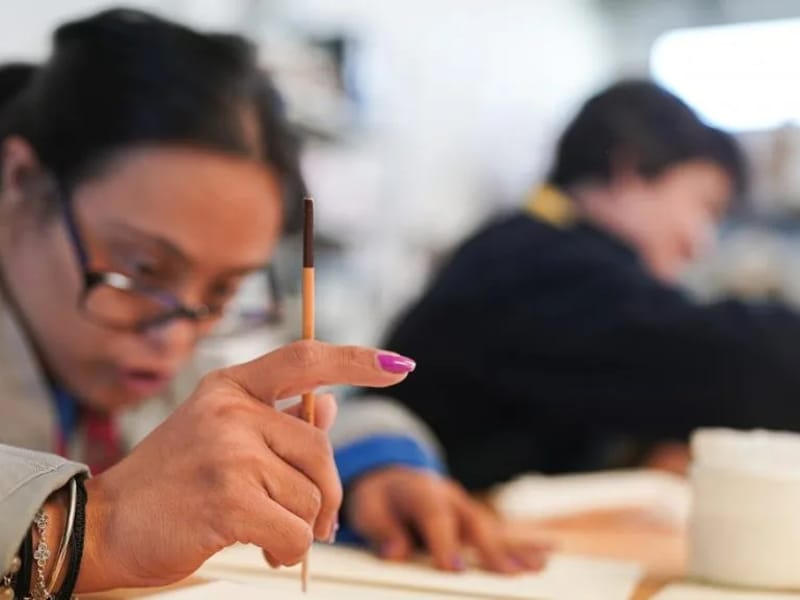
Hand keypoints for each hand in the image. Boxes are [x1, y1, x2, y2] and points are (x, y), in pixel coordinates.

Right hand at [76, 341, 414, 591]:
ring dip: (301, 527)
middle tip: (313, 521)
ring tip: (265, 532)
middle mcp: (230, 410)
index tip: (398, 365)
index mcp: (230, 387)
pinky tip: (264, 549)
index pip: (305, 359)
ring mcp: (228, 451)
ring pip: (311, 496)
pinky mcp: (228, 498)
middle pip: (321, 449)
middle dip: (325, 494)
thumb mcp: (220, 434)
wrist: (105, 525)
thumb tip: (329, 403)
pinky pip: (295, 530)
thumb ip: (277, 418)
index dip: (356, 361)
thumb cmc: (171, 482)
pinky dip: (289, 550)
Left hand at [347, 467, 549, 572]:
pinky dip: (521, 545)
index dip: (445, 542)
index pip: (436, 516)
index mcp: (422, 491)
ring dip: (514, 549)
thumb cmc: (379, 499)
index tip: (454, 568)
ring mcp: (466, 508)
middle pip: (473, 524)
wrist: (391, 477)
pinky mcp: (474, 520)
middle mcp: (450, 497)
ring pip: (492, 529)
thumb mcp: (367, 509)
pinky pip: (499, 533)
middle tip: (508, 575)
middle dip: (490, 550)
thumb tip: (396, 554)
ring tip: (536, 568)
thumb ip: (382, 530)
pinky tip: (543, 558)